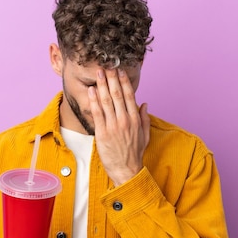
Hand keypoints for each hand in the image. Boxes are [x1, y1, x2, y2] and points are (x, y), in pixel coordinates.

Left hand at [88, 68, 149, 185]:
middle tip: (106, 66)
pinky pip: (97, 113)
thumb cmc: (134, 154)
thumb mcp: (145, 135)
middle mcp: (125, 120)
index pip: (129, 96)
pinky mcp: (102, 133)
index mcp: (135, 119)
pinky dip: (94, 100)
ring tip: (98, 73)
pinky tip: (92, 90)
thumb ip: (144, 118)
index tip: (119, 71)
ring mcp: (113, 126)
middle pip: (117, 95)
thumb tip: (144, 103)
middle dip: (111, 79)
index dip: (123, 82)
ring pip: (106, 101)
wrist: (126, 170)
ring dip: (102, 85)